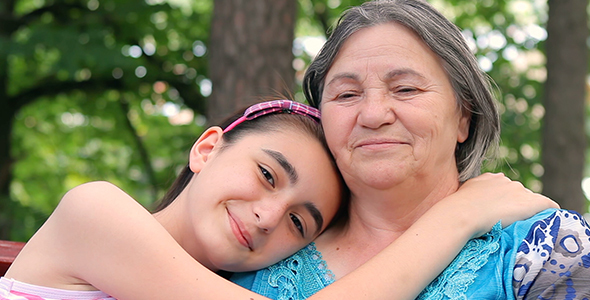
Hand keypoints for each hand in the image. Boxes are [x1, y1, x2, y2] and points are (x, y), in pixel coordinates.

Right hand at [443, 173, 558, 237]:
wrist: (462, 214)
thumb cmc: (456, 210)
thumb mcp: (461, 195)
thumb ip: (472, 193)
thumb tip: (472, 200)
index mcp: (490, 179)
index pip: (504, 189)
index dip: (503, 202)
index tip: (498, 214)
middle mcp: (506, 181)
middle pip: (519, 194)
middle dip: (516, 206)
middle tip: (508, 223)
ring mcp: (519, 191)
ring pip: (531, 201)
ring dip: (528, 212)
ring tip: (521, 225)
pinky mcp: (532, 202)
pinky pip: (548, 206)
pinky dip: (549, 212)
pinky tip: (548, 221)